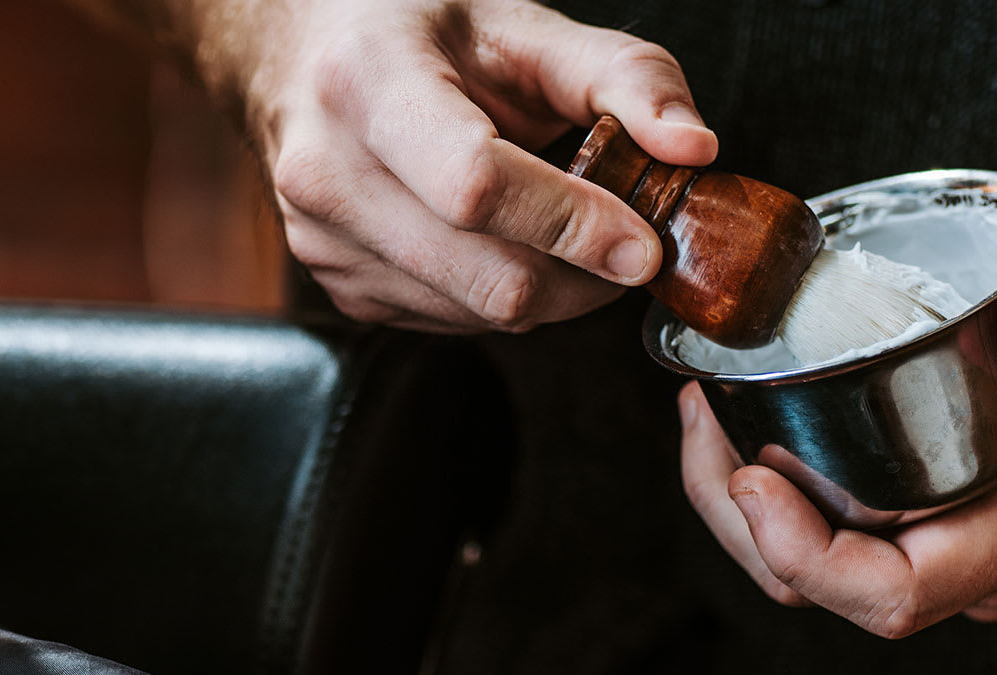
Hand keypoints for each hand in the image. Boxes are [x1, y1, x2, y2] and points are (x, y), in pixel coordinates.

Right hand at [217, 0, 717, 332]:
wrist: (303, 56)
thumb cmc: (417, 32)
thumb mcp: (521, 24)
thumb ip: (623, 74)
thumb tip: (693, 148)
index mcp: (368, 81)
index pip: (475, 185)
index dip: (571, 223)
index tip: (643, 243)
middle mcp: (328, 169)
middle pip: (487, 274)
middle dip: (584, 275)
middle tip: (630, 243)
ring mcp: (324, 239)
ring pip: (479, 312)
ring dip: (553, 292)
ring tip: (572, 233)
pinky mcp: (337, 287)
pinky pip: (453, 323)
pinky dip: (505, 298)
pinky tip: (507, 244)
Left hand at [679, 272, 996, 637]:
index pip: (892, 592)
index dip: (800, 553)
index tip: (746, 469)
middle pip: (836, 588)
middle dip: (742, 521)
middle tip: (697, 415)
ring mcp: (983, 552)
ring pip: (840, 570)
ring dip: (758, 510)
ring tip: (710, 413)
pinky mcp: (973, 525)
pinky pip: (864, 538)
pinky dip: (801, 495)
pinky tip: (771, 424)